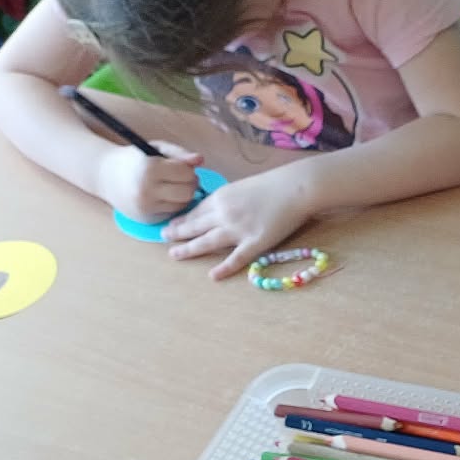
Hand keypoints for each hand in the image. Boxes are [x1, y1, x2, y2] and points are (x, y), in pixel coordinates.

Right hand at [95, 142, 203, 221]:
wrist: (105, 175)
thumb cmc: (133, 159)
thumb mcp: (155, 148)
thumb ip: (179, 153)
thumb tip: (200, 159)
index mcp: (149, 169)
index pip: (186, 174)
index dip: (189, 170)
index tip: (183, 167)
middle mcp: (147, 190)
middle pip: (188, 192)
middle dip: (190, 184)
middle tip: (182, 178)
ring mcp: (146, 207)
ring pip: (182, 205)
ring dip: (183, 196)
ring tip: (173, 186)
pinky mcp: (146, 219)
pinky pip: (172, 214)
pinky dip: (173, 205)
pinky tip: (164, 196)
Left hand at [163, 169, 314, 279]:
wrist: (296, 188)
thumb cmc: (273, 184)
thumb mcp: (243, 187)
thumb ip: (229, 200)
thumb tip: (218, 209)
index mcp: (221, 198)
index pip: (194, 211)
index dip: (181, 219)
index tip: (170, 225)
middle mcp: (224, 214)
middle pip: (194, 226)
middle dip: (177, 233)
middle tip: (164, 239)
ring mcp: (238, 230)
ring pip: (207, 242)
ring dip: (189, 249)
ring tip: (174, 254)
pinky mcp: (255, 243)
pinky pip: (236, 258)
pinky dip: (224, 268)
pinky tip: (212, 276)